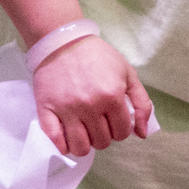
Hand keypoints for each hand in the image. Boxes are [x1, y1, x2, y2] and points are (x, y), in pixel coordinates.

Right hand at [32, 35, 153, 158]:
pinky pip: (56, 141)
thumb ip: (142, 103)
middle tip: (97, 123)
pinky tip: (67, 138)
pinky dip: (63, 146)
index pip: (122, 133)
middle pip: (101, 142)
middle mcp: (90, 106)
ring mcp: (67, 110)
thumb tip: (141, 134)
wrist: (63, 41)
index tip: (113, 121)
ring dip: (85, 145)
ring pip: (80, 147)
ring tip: (84, 132)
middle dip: (103, 136)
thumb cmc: (98, 56)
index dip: (120, 130)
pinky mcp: (46, 110)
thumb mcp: (128, 73)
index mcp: (112, 96)